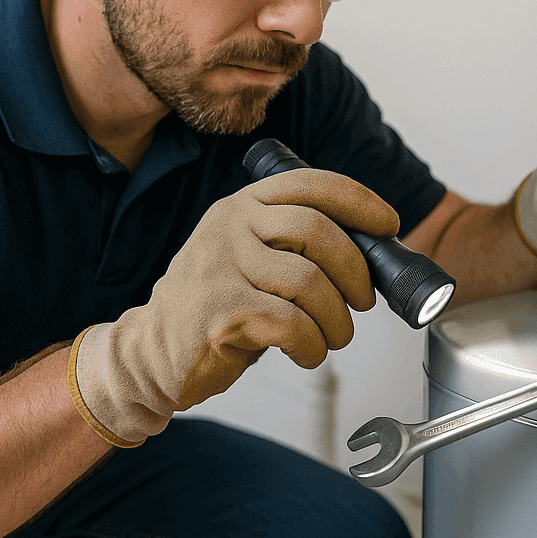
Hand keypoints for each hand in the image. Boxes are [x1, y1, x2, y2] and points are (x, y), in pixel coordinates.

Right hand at [68, 169, 398, 446]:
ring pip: (310, 282)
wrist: (149, 353)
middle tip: (361, 302)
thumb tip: (369, 251)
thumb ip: (293, 243)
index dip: (360, 202)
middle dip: (356, 271)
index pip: (311, 184)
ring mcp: (222, 267)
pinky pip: (293, 324)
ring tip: (331, 337)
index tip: (388, 226)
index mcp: (243, 206)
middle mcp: (230, 227)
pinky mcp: (222, 312)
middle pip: (318, 231)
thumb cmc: (214, 306)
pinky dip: (312, 345)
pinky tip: (305, 352)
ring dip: (337, 319)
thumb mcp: (248, 255)